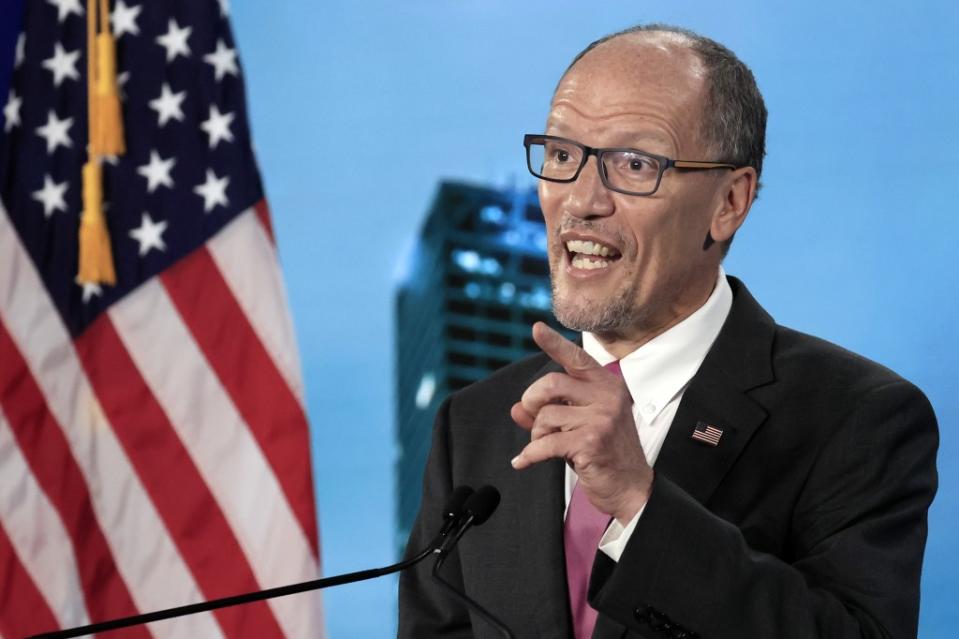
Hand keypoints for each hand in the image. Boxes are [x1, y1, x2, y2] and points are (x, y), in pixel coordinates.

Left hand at [510, 322, 652, 523]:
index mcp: (607, 386)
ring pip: (546, 415)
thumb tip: (516, 409)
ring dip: (537, 433)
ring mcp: (601, 418)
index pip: (577, 358)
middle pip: (550, 384)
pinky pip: (545, 442)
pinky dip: (529, 454)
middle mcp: (607, 397)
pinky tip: (523, 461)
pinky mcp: (590, 441)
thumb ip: (550, 413)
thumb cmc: (606, 454)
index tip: (536, 329)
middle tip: (533, 419)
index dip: (554, 343)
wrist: (632, 488)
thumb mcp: (580, 426)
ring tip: (546, 445)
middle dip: (532, 402)